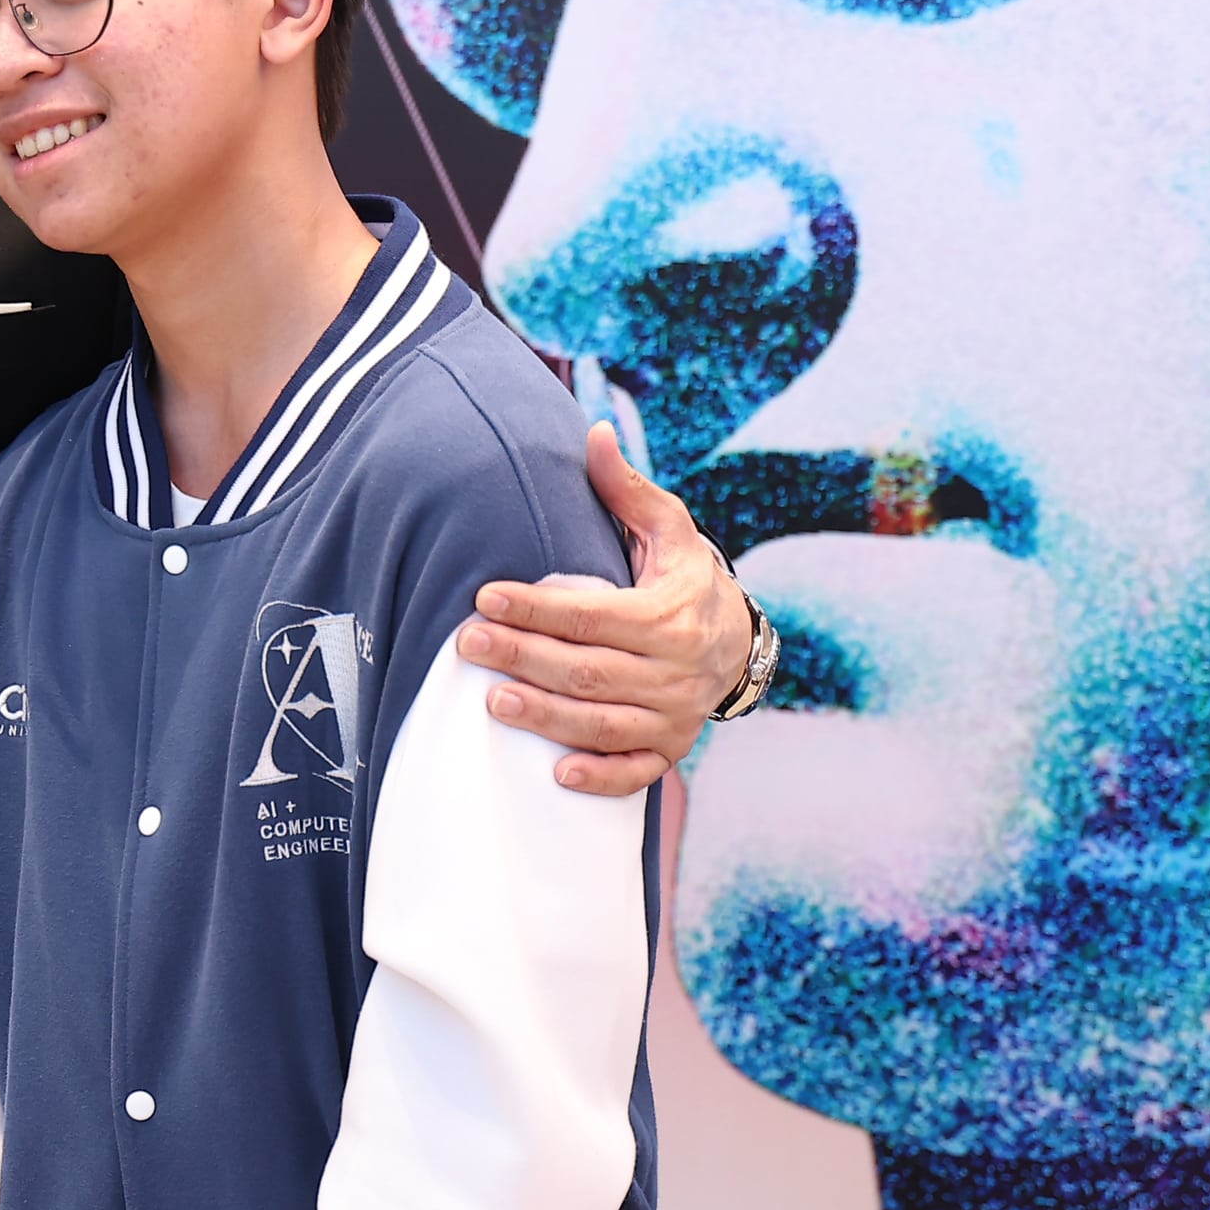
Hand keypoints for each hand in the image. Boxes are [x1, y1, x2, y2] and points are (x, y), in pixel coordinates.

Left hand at [455, 420, 751, 794]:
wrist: (741, 642)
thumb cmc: (685, 579)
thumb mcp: (669, 529)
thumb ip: (625, 489)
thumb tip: (592, 432)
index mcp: (670, 616)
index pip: (592, 614)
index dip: (536, 608)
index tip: (486, 596)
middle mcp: (675, 672)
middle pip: (589, 670)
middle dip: (524, 658)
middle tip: (468, 643)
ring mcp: (674, 717)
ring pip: (604, 724)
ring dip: (547, 717)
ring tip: (492, 702)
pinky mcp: (670, 750)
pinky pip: (635, 773)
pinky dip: (599, 776)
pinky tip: (557, 773)